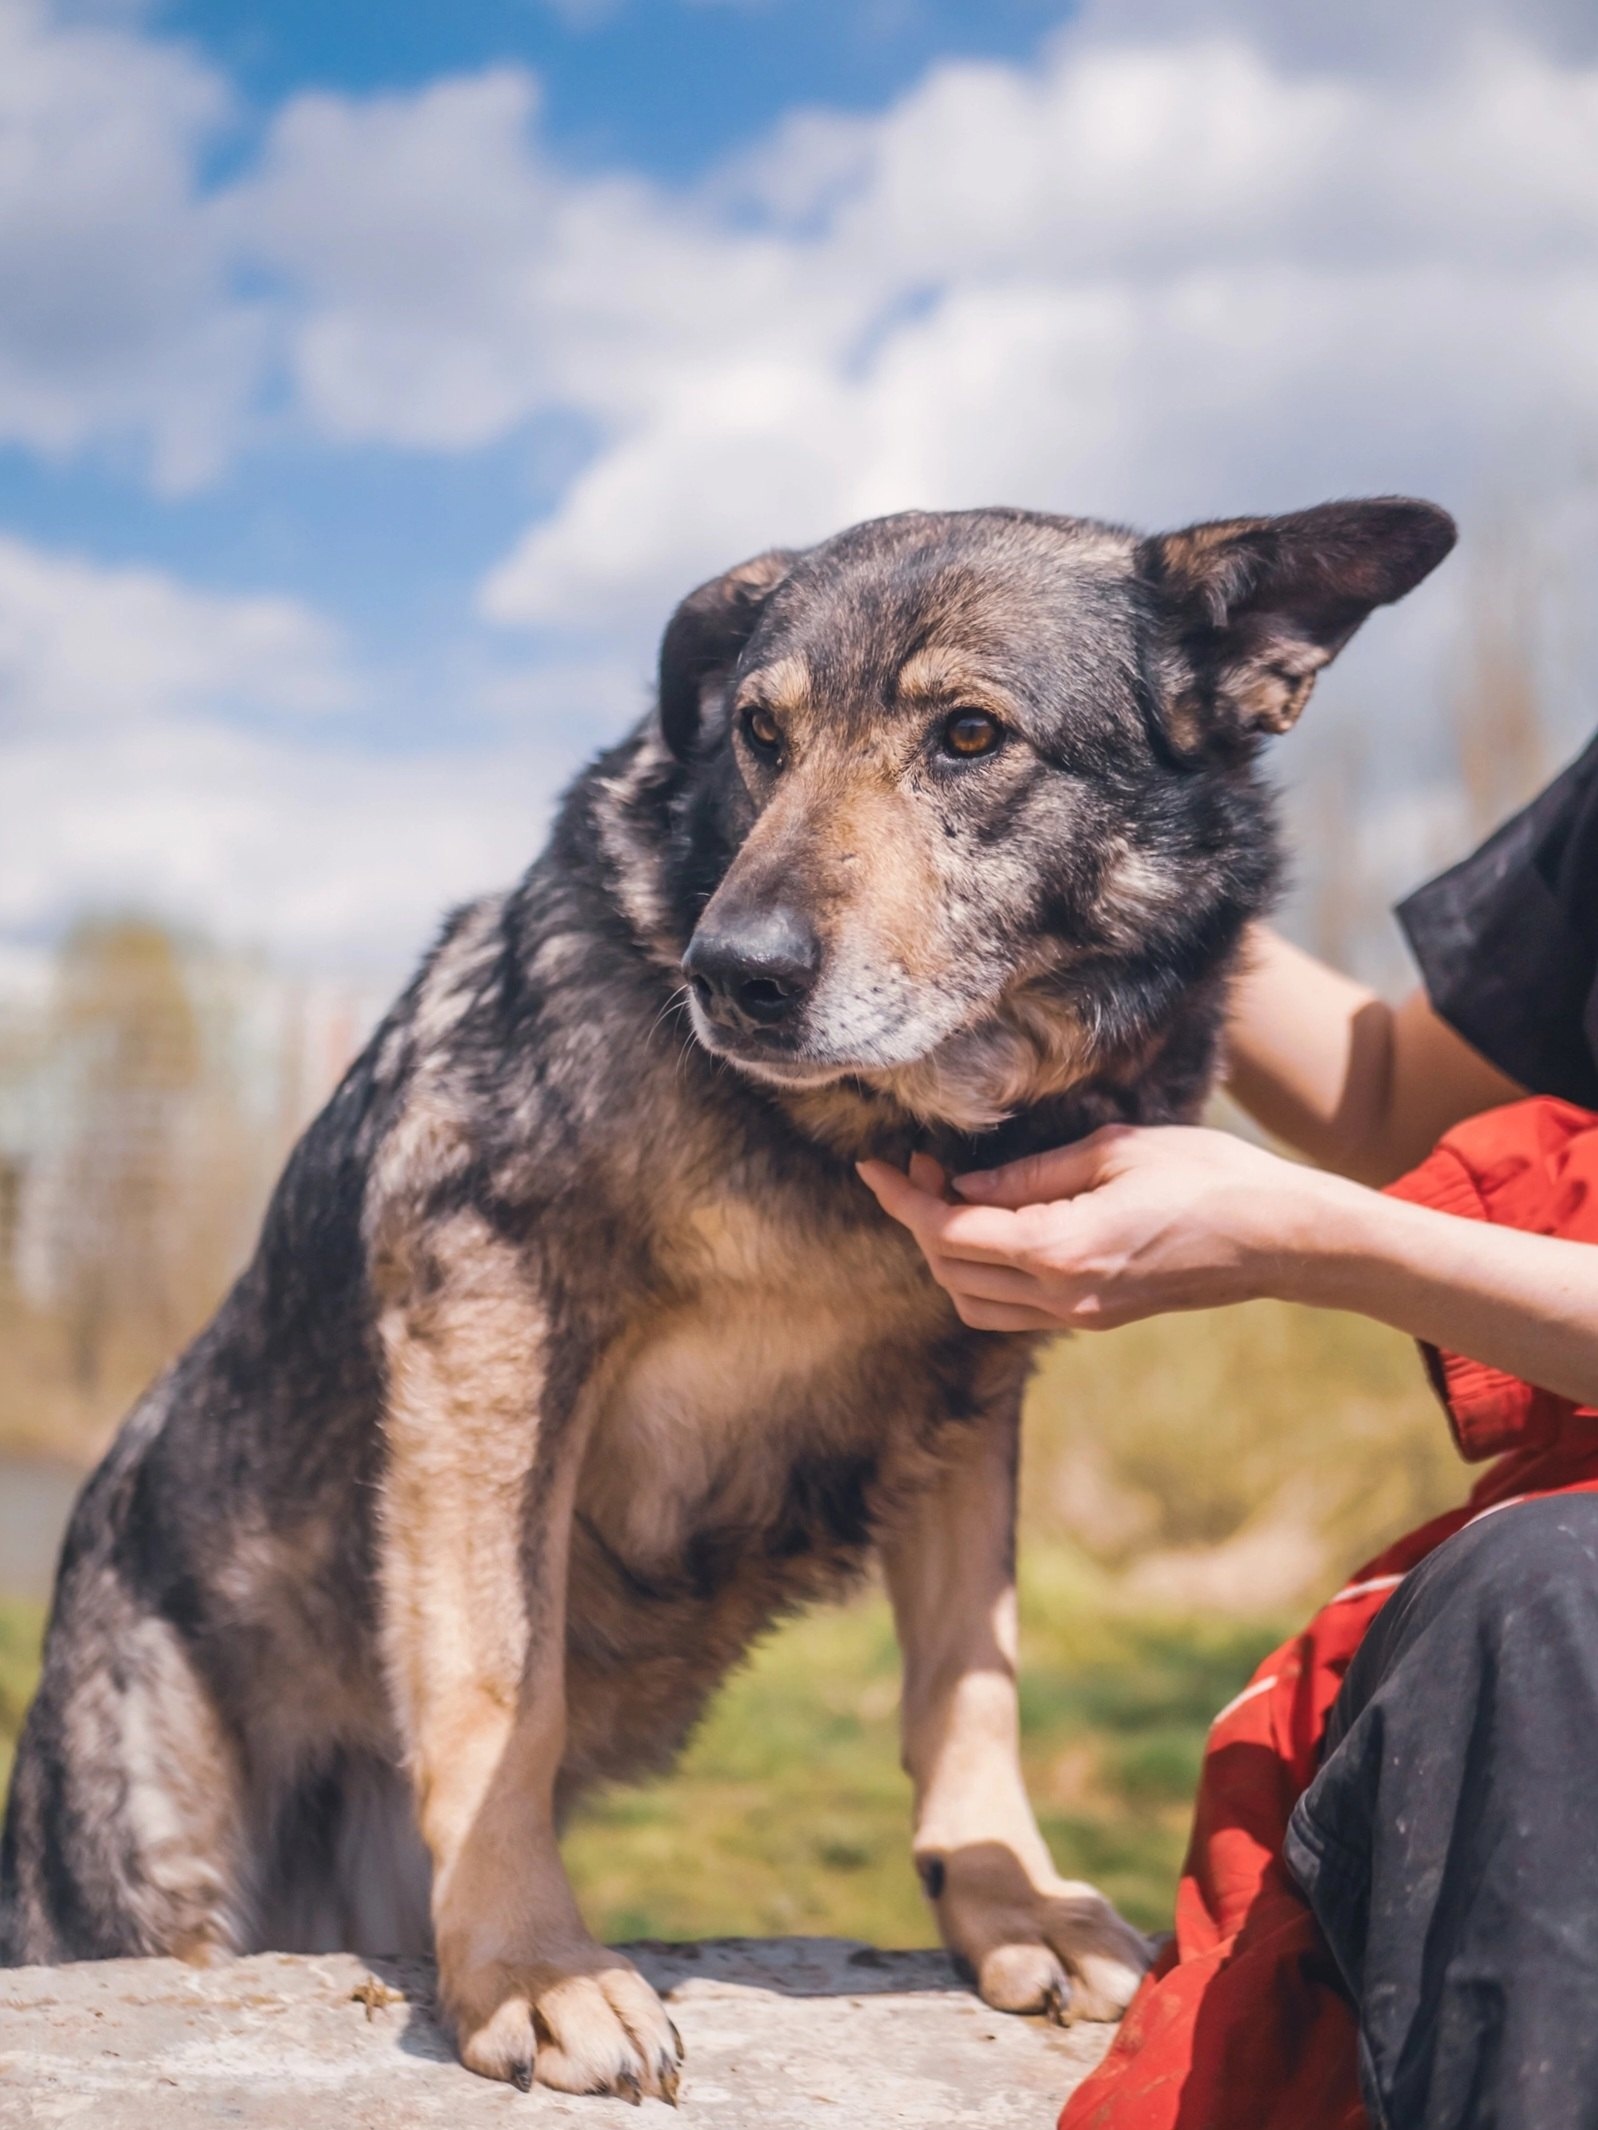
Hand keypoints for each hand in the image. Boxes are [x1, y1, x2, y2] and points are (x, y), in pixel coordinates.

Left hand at [858, 1125, 1344, 1332]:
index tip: (872, 1166)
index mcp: (1061, 1248)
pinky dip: (982, 1272)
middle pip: (951, 1269)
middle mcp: (1062, 1295)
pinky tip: (992, 1225)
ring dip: (947, 1252)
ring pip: (972, 1301)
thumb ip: (1031, 1173)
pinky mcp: (1097, 1318)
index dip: (902, 1198)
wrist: (1280, 1238)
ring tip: (951, 1191)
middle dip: (920, 1218)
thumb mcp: (1114, 1150)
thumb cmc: (1209, 1177)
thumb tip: (966, 1182)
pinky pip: (1011, 1309)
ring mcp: (1080, 1315)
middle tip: (919, 1163)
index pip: (951, 1229)